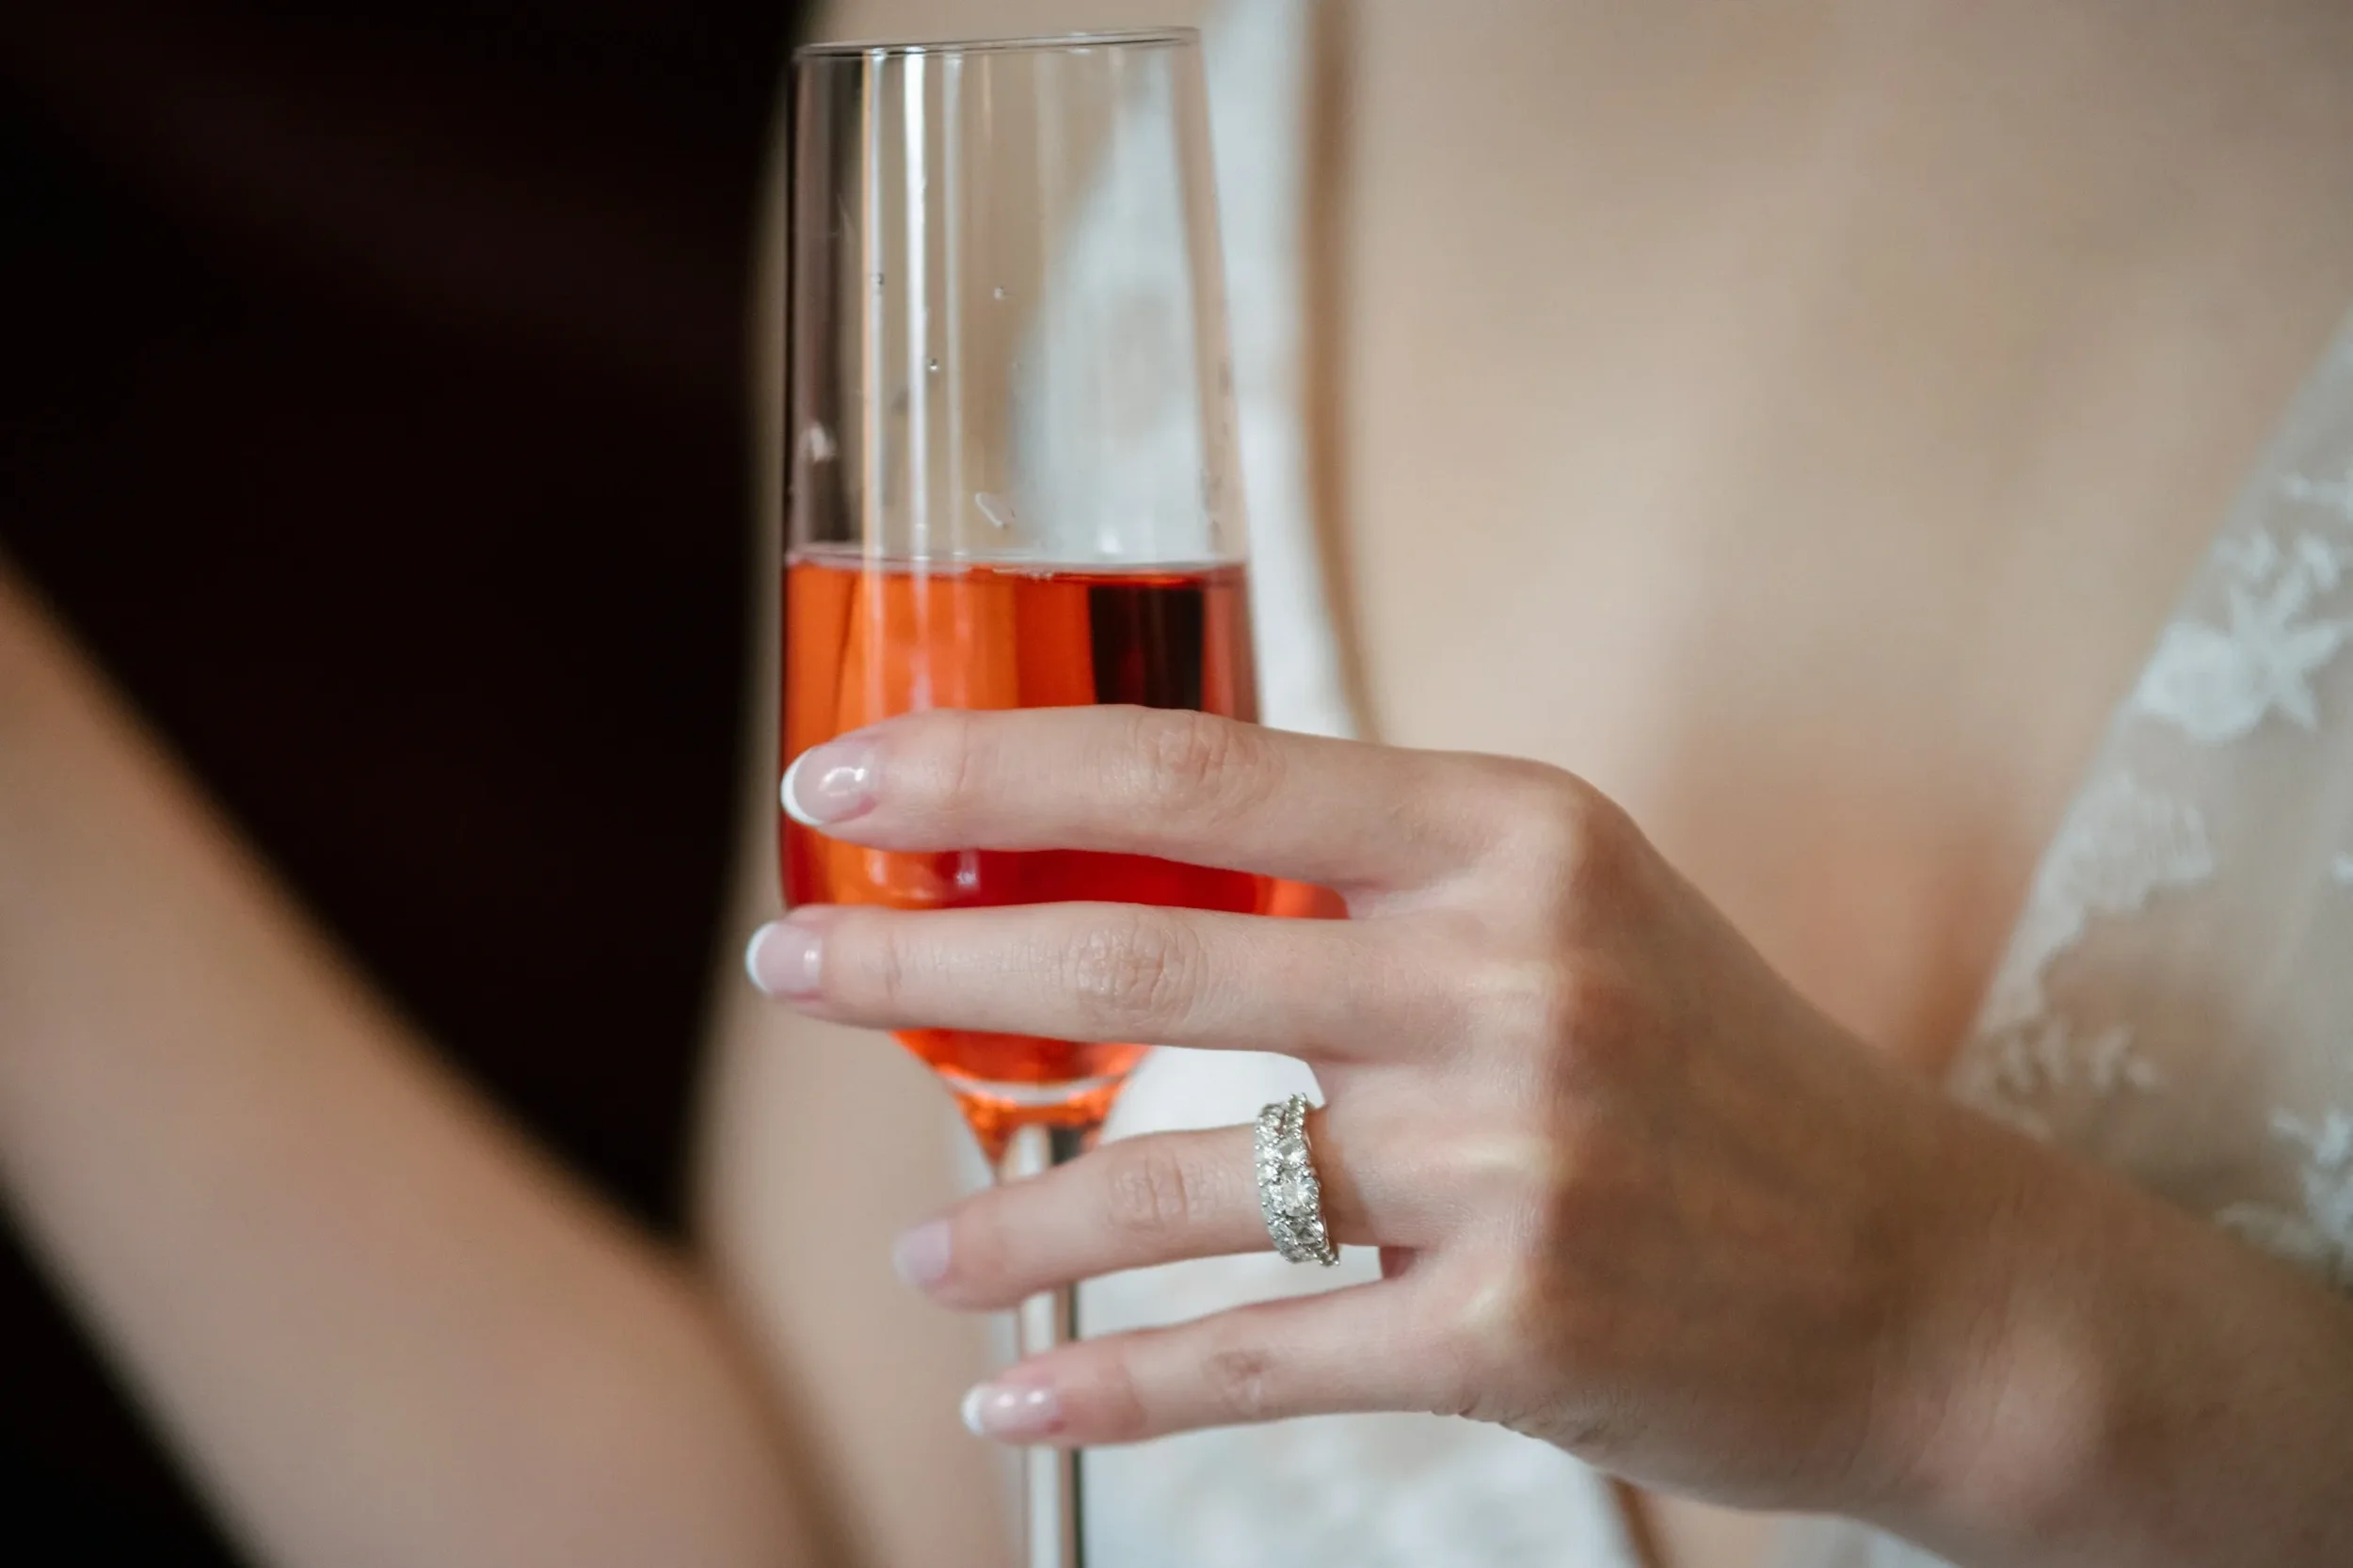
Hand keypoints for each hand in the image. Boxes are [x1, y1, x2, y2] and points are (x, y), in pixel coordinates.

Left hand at [745, 706, 2047, 1519]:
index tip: (844, 778)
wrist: (1929, 1279)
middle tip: (787, 962)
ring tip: (922, 1245)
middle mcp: (1509, 976)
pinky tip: (1015, 1398)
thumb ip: (1361, 885)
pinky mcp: (1517, 1335)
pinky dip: (1115, 1384)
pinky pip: (1258, 1356)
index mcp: (1510, 835)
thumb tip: (1107, 878)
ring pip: (1183, 1183)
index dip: (994, 767)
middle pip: (1144, 955)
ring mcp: (1514, 1161)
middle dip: (926, 962)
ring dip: (1015, 1220)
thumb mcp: (1563, 914)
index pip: (1195, 774)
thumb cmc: (1713, 1073)